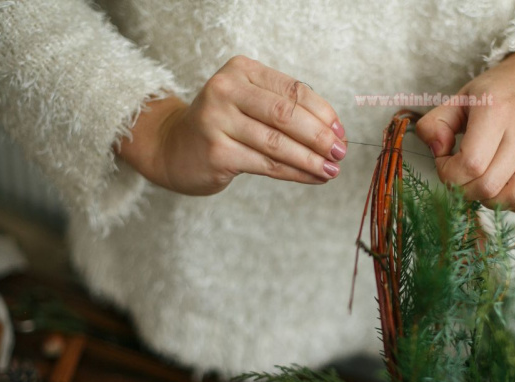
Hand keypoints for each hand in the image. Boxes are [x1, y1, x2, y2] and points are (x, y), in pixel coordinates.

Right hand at [116, 55, 346, 194]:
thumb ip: (286, 110)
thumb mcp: (249, 104)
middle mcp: (225, 90)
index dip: (323, 112)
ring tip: (332, 169)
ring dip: (311, 159)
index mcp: (241, 71)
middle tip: (341, 152)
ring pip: (278, 143)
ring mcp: (217, 121)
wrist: (173, 148)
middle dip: (320, 136)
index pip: (293, 90)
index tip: (341, 131)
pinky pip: (267, 165)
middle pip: (286, 114)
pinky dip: (295, 172)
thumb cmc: (222, 125)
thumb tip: (334, 132)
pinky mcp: (217, 152)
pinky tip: (313, 177)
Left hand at [416, 51, 514, 214]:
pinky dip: (512, 203)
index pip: (469, 164)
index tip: (445, 160)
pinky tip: (502, 185)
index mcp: (497, 111)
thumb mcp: (460, 97)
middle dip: (462, 188)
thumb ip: (435, 123)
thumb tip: (436, 151)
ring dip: (487, 199)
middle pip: (487, 186)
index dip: (448, 172)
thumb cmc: (498, 91)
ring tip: (480, 181)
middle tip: (459, 172)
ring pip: (512, 200)